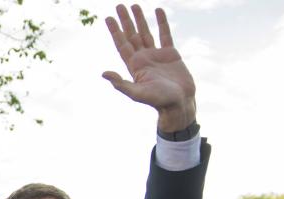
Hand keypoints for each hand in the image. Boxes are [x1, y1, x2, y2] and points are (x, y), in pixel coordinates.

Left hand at [102, 4, 196, 131]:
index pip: (122, 44)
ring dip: (140, 19)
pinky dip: (161, 23)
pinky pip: (165, 34)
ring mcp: (157, 55)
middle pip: (131, 35)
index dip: (115, 31)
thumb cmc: (159, 101)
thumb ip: (121, 84)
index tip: (108, 18)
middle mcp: (143, 58)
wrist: (180, 103)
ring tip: (134, 5)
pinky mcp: (171, 54)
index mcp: (134, 66)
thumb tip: (103, 74)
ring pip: (146, 33)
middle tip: (119, 5)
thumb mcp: (138, 94)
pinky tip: (158, 11)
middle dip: (125, 21)